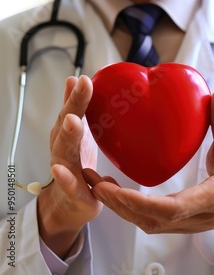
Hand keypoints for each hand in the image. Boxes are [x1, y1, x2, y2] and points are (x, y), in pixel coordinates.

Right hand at [37, 76, 102, 258]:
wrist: (69, 206)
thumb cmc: (78, 167)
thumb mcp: (80, 135)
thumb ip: (78, 111)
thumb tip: (76, 79)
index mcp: (70, 137)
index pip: (73, 112)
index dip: (77, 95)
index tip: (84, 78)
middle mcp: (64, 151)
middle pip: (66, 126)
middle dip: (73, 106)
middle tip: (80, 87)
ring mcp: (66, 171)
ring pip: (64, 151)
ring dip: (68, 135)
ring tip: (72, 121)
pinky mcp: (74, 193)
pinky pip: (69, 186)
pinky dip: (64, 178)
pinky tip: (59, 169)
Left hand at [84, 91, 213, 259]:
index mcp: (212, 198)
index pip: (173, 208)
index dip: (141, 201)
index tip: (115, 188)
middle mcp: (194, 217)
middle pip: (150, 219)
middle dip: (118, 203)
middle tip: (94, 181)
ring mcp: (183, 224)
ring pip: (143, 223)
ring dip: (117, 206)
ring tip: (94, 183)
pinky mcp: (175, 224)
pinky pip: (145, 220)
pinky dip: (125, 207)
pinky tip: (110, 190)